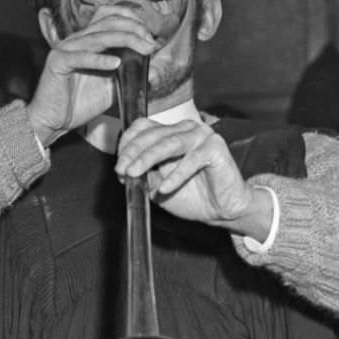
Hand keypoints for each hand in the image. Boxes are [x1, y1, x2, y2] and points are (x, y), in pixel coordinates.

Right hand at [29, 6, 156, 147]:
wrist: (53, 121)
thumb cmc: (78, 104)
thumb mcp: (112, 89)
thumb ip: (129, 79)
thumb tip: (154, 73)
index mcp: (89, 42)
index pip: (110, 17)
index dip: (132, 20)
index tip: (150, 36)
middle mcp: (77, 40)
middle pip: (108, 22)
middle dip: (134, 29)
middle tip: (150, 43)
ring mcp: (66, 49)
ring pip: (98, 37)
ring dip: (124, 40)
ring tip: (142, 49)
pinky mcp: (58, 63)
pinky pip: (80, 57)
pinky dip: (99, 60)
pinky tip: (115, 63)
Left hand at [115, 118, 273, 241]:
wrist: (221, 210)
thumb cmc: (192, 196)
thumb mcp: (158, 187)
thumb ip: (144, 176)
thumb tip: (124, 172)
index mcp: (170, 134)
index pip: (142, 128)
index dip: (127, 144)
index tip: (118, 166)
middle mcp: (185, 129)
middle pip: (152, 134)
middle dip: (133, 153)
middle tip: (121, 171)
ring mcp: (202, 136)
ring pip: (169, 143)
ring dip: (147, 158)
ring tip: (133, 174)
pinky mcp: (216, 149)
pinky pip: (191, 160)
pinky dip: (176, 175)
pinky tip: (164, 188)